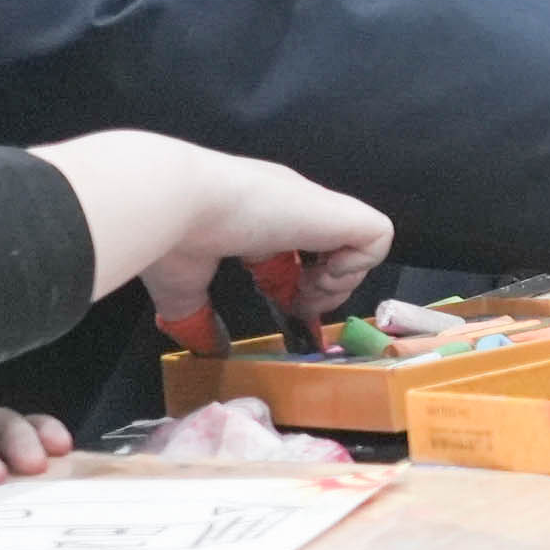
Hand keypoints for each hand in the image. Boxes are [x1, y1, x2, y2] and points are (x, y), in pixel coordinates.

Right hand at [27, 129, 393, 334]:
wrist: (177, 200)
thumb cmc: (170, 238)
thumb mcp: (184, 290)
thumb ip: (198, 319)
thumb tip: (204, 348)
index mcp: (257, 220)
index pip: (295, 256)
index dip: (298, 289)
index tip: (283, 311)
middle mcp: (293, 209)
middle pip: (332, 251)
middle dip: (323, 288)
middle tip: (297, 304)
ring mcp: (317, 208)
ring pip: (360, 243)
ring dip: (339, 280)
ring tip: (306, 290)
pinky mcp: (340, 212)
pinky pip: (379, 236)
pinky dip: (357, 266)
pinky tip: (318, 273)